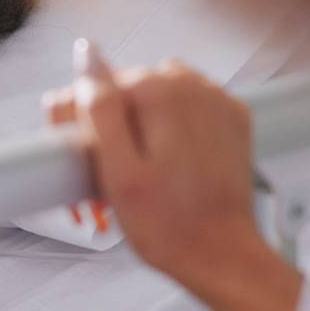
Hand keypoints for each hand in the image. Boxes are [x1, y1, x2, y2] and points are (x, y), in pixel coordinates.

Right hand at [45, 41, 301, 310]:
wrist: (224, 258)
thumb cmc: (167, 225)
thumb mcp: (116, 171)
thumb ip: (99, 107)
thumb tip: (85, 52)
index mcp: (159, 92)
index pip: (95, 85)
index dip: (79, 122)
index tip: (82, 157)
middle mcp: (191, 85)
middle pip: (126, 88)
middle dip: (112, 124)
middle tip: (109, 173)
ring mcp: (216, 100)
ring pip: (154, 93)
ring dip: (140, 120)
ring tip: (139, 164)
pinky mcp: (231, 118)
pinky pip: (187, 103)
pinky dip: (172, 123)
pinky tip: (168, 156)